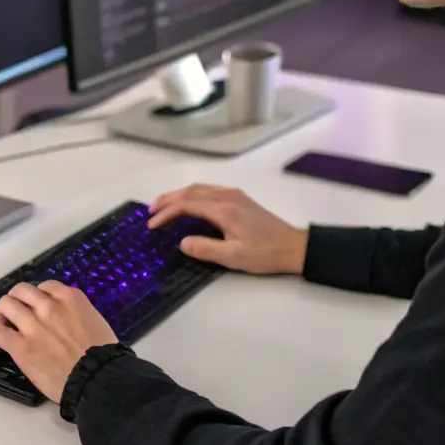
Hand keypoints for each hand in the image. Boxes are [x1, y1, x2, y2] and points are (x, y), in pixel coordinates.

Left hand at [0, 280, 117, 402]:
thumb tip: (68, 318)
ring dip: (2, 313)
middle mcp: (48, 306)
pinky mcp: (20, 346)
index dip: (39, 297)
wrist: (97, 378)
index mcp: (69, 298)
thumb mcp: (95, 321)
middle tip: (17, 312)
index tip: (38, 306)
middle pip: (21, 290)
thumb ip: (76, 313)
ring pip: (6, 305)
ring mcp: (32, 325)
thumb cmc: (103, 354)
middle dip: (17, 299)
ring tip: (4, 323)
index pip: (45, 287)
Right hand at [148, 184, 308, 275]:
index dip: (166, 213)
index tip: (152, 225)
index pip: (186, 205)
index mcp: (223, 209)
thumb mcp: (233, 257)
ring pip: (199, 188)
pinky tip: (190, 203)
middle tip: (150, 211)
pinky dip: (192, 194)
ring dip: (179, 195)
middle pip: (190, 191)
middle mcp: (227, 196)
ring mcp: (234, 195)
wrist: (294, 246)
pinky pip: (209, 190)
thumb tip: (182, 242)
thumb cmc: (265, 253)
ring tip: (164, 206)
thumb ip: (205, 249)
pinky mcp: (240, 199)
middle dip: (167, 199)